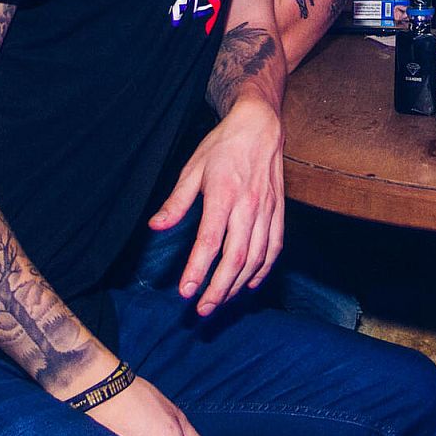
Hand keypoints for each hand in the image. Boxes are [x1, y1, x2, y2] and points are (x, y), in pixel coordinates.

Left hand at [151, 96, 284, 314]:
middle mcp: (249, 206)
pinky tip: (250, 283)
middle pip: (236, 257)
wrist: (260, 125)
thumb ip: (176, 202)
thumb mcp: (193, 168)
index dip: (197, 270)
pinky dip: (264, 270)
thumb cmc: (223, 146)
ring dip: (238, 284)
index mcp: (224, 195)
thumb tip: (156, 227)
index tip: (185, 292)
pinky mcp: (279, 211)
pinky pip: (274, 247)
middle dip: (219, 288)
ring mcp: (268, 210)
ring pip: (256, 257)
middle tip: (202, 309)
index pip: (210, 241)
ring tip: (221, 301)